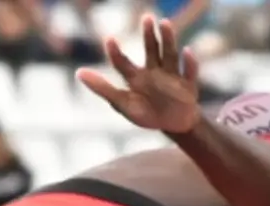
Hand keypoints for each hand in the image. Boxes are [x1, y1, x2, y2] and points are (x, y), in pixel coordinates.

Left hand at [76, 15, 201, 134]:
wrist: (175, 125)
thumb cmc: (147, 113)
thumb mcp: (122, 104)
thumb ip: (102, 88)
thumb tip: (79, 72)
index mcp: (136, 77)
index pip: (123, 62)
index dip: (115, 52)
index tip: (109, 39)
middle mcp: (154, 71)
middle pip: (151, 50)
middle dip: (149, 35)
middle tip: (146, 17)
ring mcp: (172, 76)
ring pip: (170, 55)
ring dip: (168, 40)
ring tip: (165, 23)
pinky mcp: (188, 86)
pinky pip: (190, 73)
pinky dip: (190, 63)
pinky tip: (187, 51)